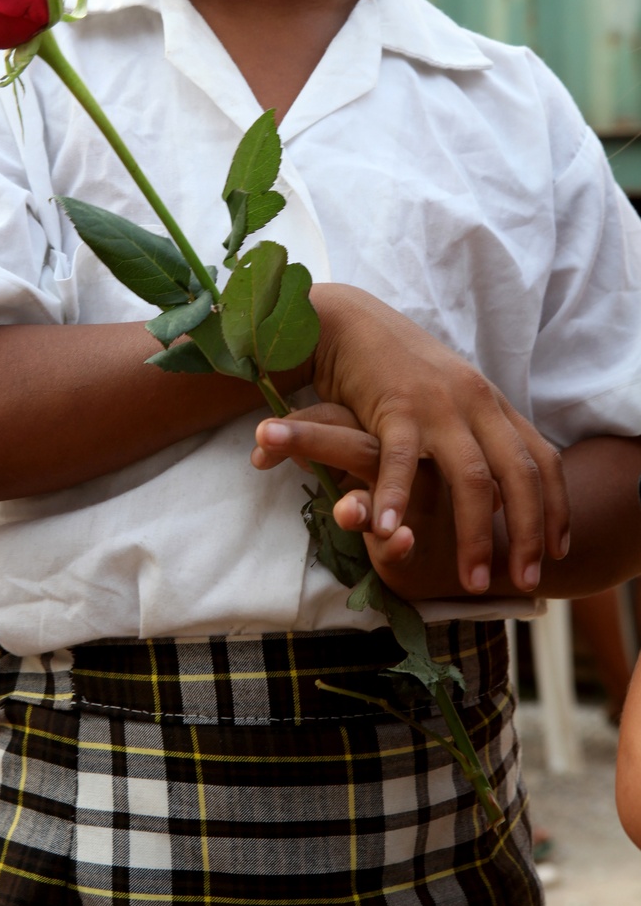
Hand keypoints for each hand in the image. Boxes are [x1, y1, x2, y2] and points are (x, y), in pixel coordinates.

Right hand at [252, 283, 569, 595]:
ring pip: (472, 477)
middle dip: (528, 533)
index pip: (542, 459)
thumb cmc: (397, 369)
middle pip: (518, 475)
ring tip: (474, 582)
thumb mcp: (451, 399)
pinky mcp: (394, 405)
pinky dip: (396, 499)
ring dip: (475, 535)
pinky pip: (400, 461)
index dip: (555, 508)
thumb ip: (478, 439)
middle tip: (527, 581)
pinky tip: (390, 533)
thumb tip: (498, 497)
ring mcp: (438, 404)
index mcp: (493, 402)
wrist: (349, 323)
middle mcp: (476, 401)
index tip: (557, 553)